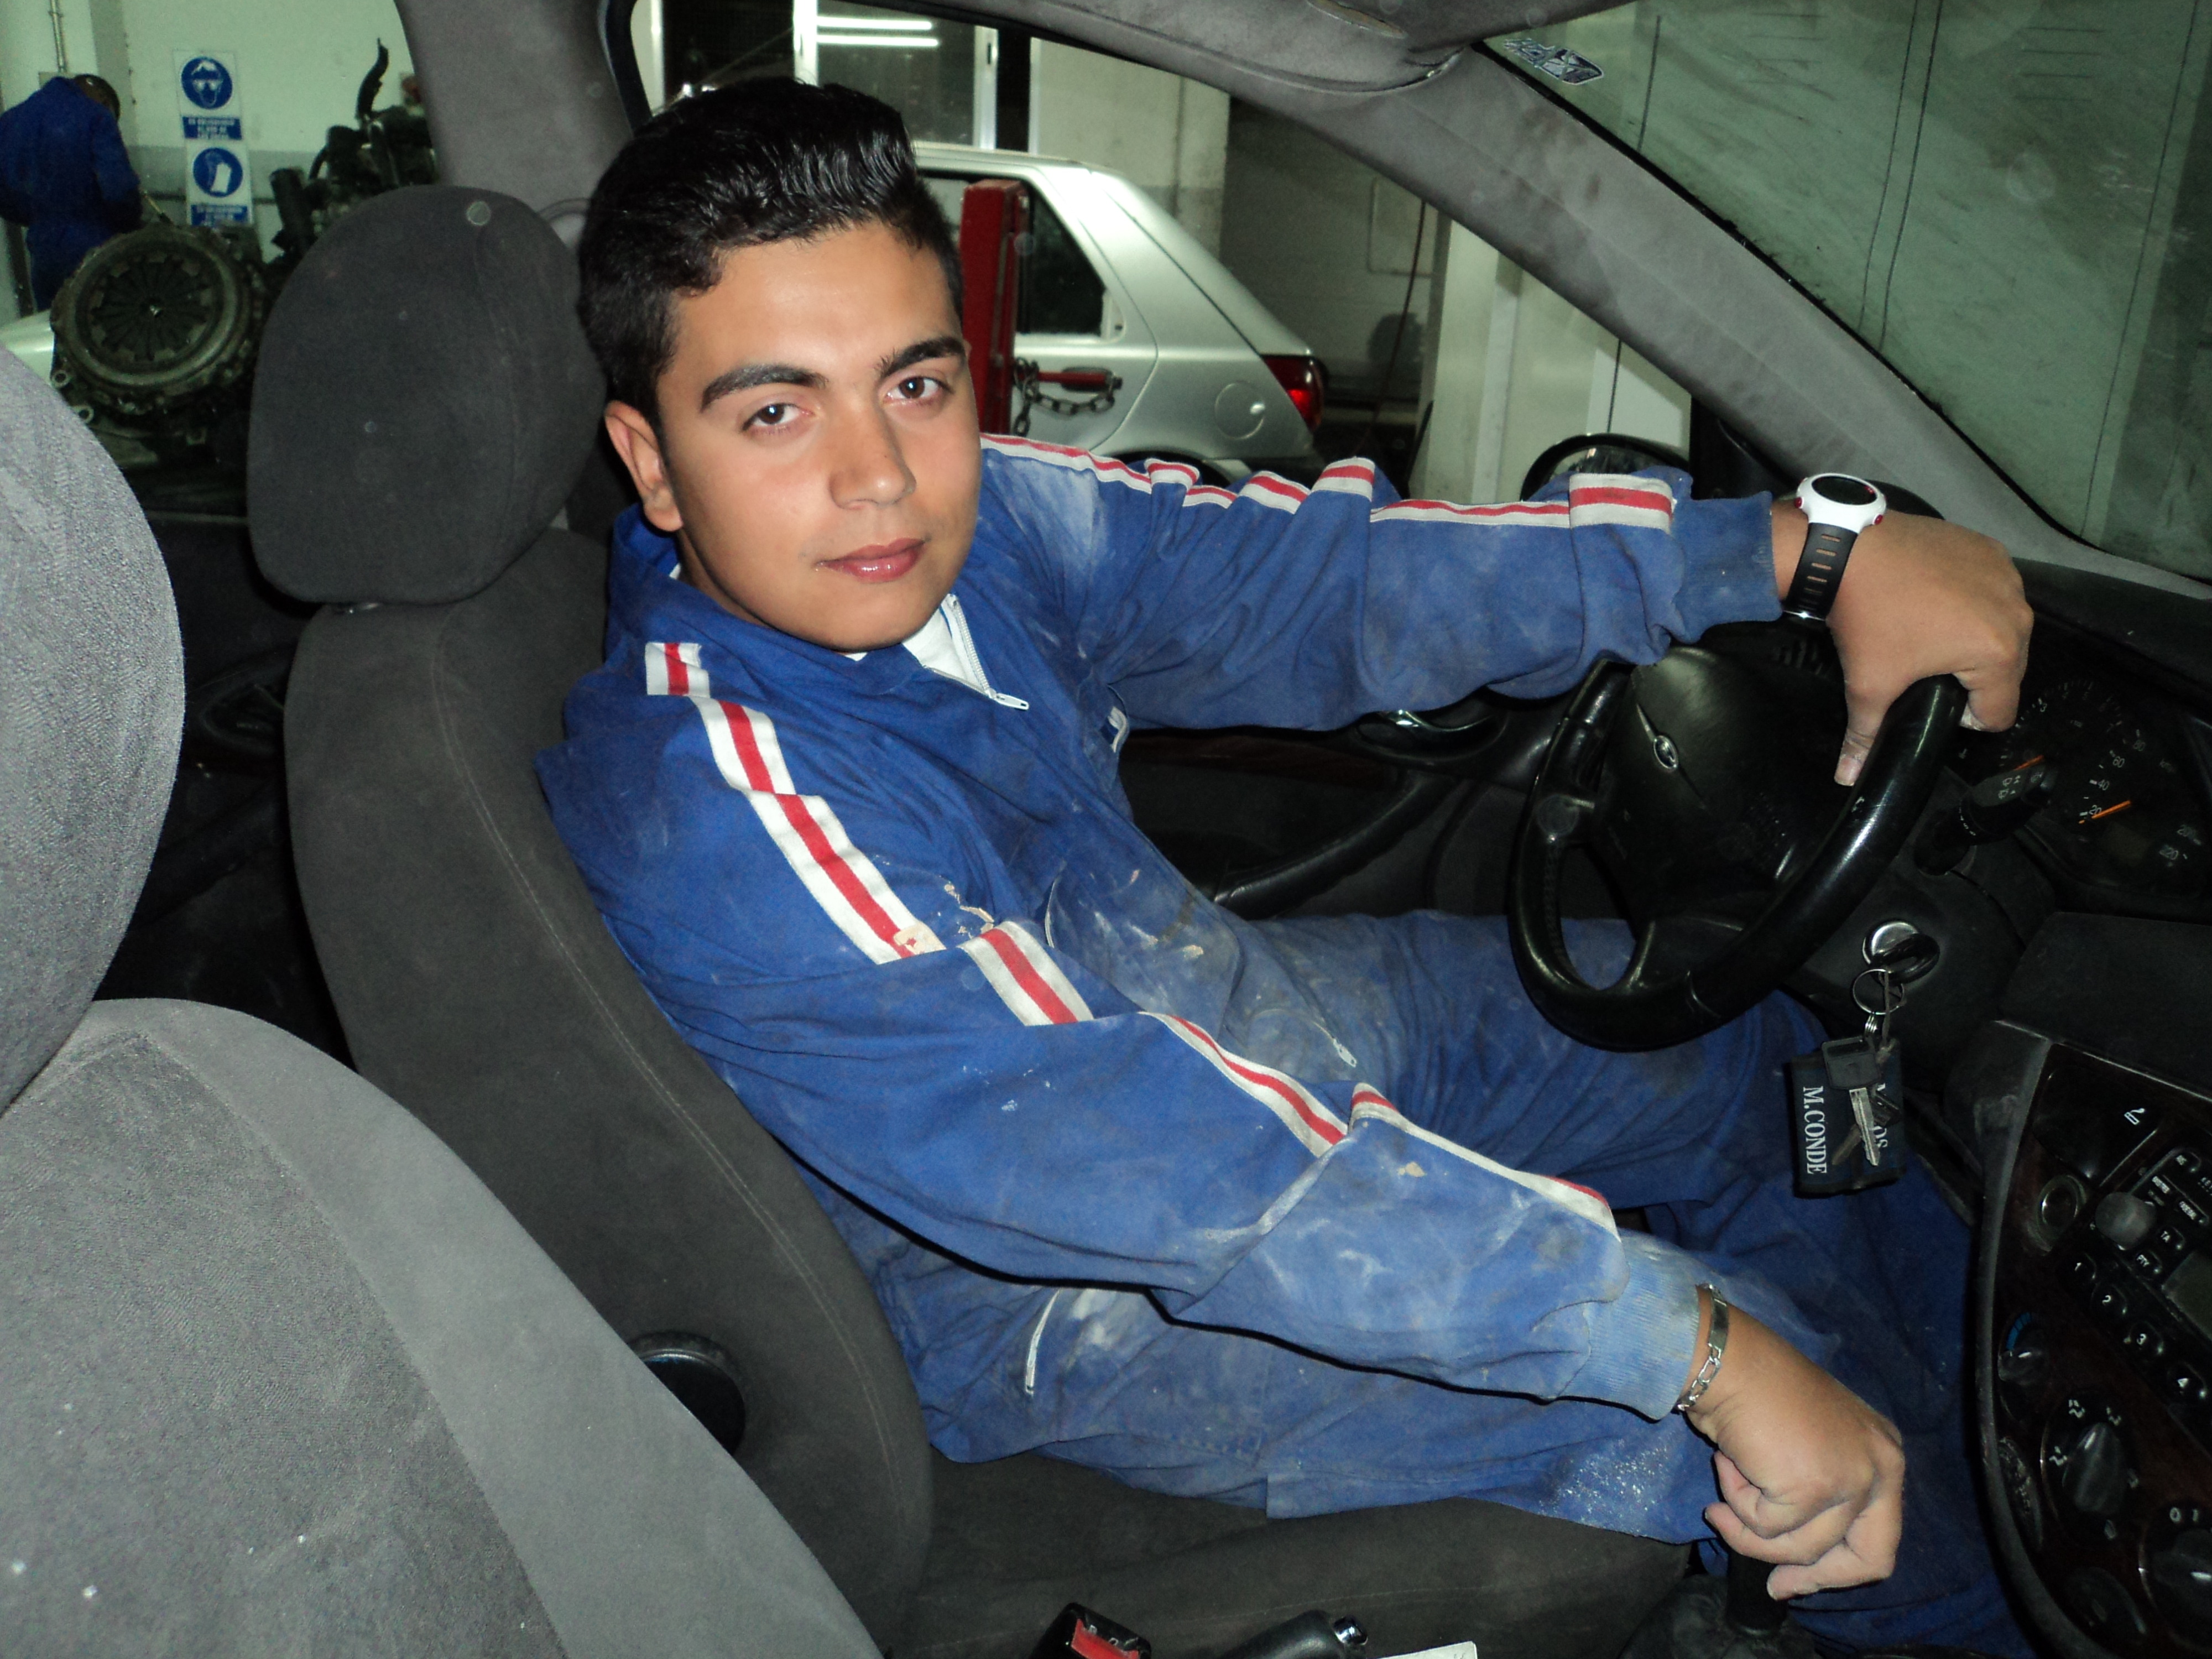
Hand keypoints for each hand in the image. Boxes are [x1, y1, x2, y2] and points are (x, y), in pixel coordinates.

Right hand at [1682, 1293, 1904, 1597]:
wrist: (1729, 1360)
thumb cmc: (1757, 1390)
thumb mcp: (1808, 1444)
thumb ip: (1817, 1495)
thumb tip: (1791, 1563)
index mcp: (1883, 1454)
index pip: (1880, 1536)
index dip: (1836, 1568)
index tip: (1790, 1579)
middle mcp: (1881, 1466)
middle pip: (1869, 1559)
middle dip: (1814, 1577)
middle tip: (1774, 1583)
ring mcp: (1852, 1477)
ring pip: (1804, 1548)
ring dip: (1751, 1527)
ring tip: (1724, 1488)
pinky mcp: (1814, 1487)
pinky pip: (1767, 1527)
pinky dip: (1736, 1502)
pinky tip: (1726, 1463)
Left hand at [1771, 502, 2032, 784]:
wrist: (1848, 550)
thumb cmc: (1867, 619)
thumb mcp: (1868, 684)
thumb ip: (1864, 736)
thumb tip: (1846, 778)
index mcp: (1999, 652)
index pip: (1999, 712)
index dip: (1964, 718)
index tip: (1932, 699)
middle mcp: (2017, 613)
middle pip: (2009, 670)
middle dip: (1973, 678)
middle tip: (1926, 667)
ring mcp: (2008, 576)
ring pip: (2004, 628)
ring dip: (1975, 638)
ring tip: (1930, 633)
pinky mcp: (1991, 550)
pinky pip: (1994, 590)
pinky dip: (1972, 600)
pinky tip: (1936, 599)